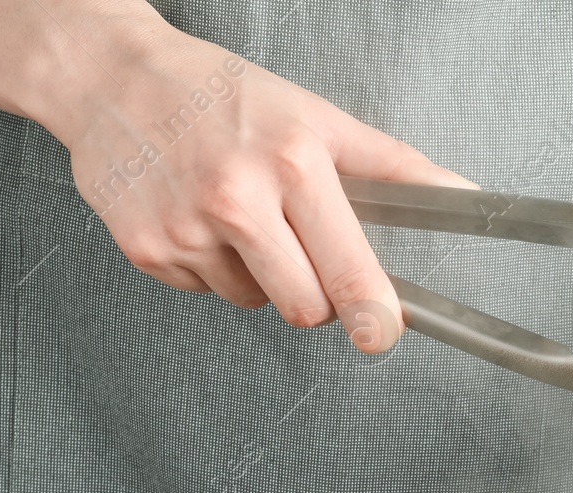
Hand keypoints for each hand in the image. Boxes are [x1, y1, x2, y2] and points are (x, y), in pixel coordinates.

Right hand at [39, 23, 473, 352]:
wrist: (112, 79)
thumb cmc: (219, 95)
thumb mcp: (314, 116)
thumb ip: (392, 164)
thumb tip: (460, 195)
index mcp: (291, 164)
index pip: (343, 266)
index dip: (371, 309)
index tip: (383, 332)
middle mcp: (236, 199)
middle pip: (303, 307)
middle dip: (314, 295)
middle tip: (301, 249)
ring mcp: (186, 230)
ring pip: (254, 302)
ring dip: (259, 275)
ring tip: (239, 215)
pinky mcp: (148, 252)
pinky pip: (206, 292)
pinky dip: (212, 267)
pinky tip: (200, 218)